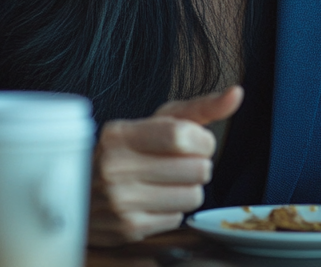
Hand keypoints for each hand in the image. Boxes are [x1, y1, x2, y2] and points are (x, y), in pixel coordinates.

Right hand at [88, 86, 242, 245]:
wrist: (83, 191)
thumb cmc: (129, 151)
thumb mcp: (157, 122)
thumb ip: (200, 108)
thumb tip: (237, 93)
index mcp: (120, 134)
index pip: (182, 136)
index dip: (202, 140)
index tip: (196, 141)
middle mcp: (115, 167)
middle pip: (197, 168)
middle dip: (197, 164)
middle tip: (177, 163)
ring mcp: (120, 201)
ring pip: (194, 196)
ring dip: (188, 188)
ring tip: (166, 182)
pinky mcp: (128, 229)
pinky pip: (178, 218)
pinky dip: (172, 209)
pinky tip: (153, 200)